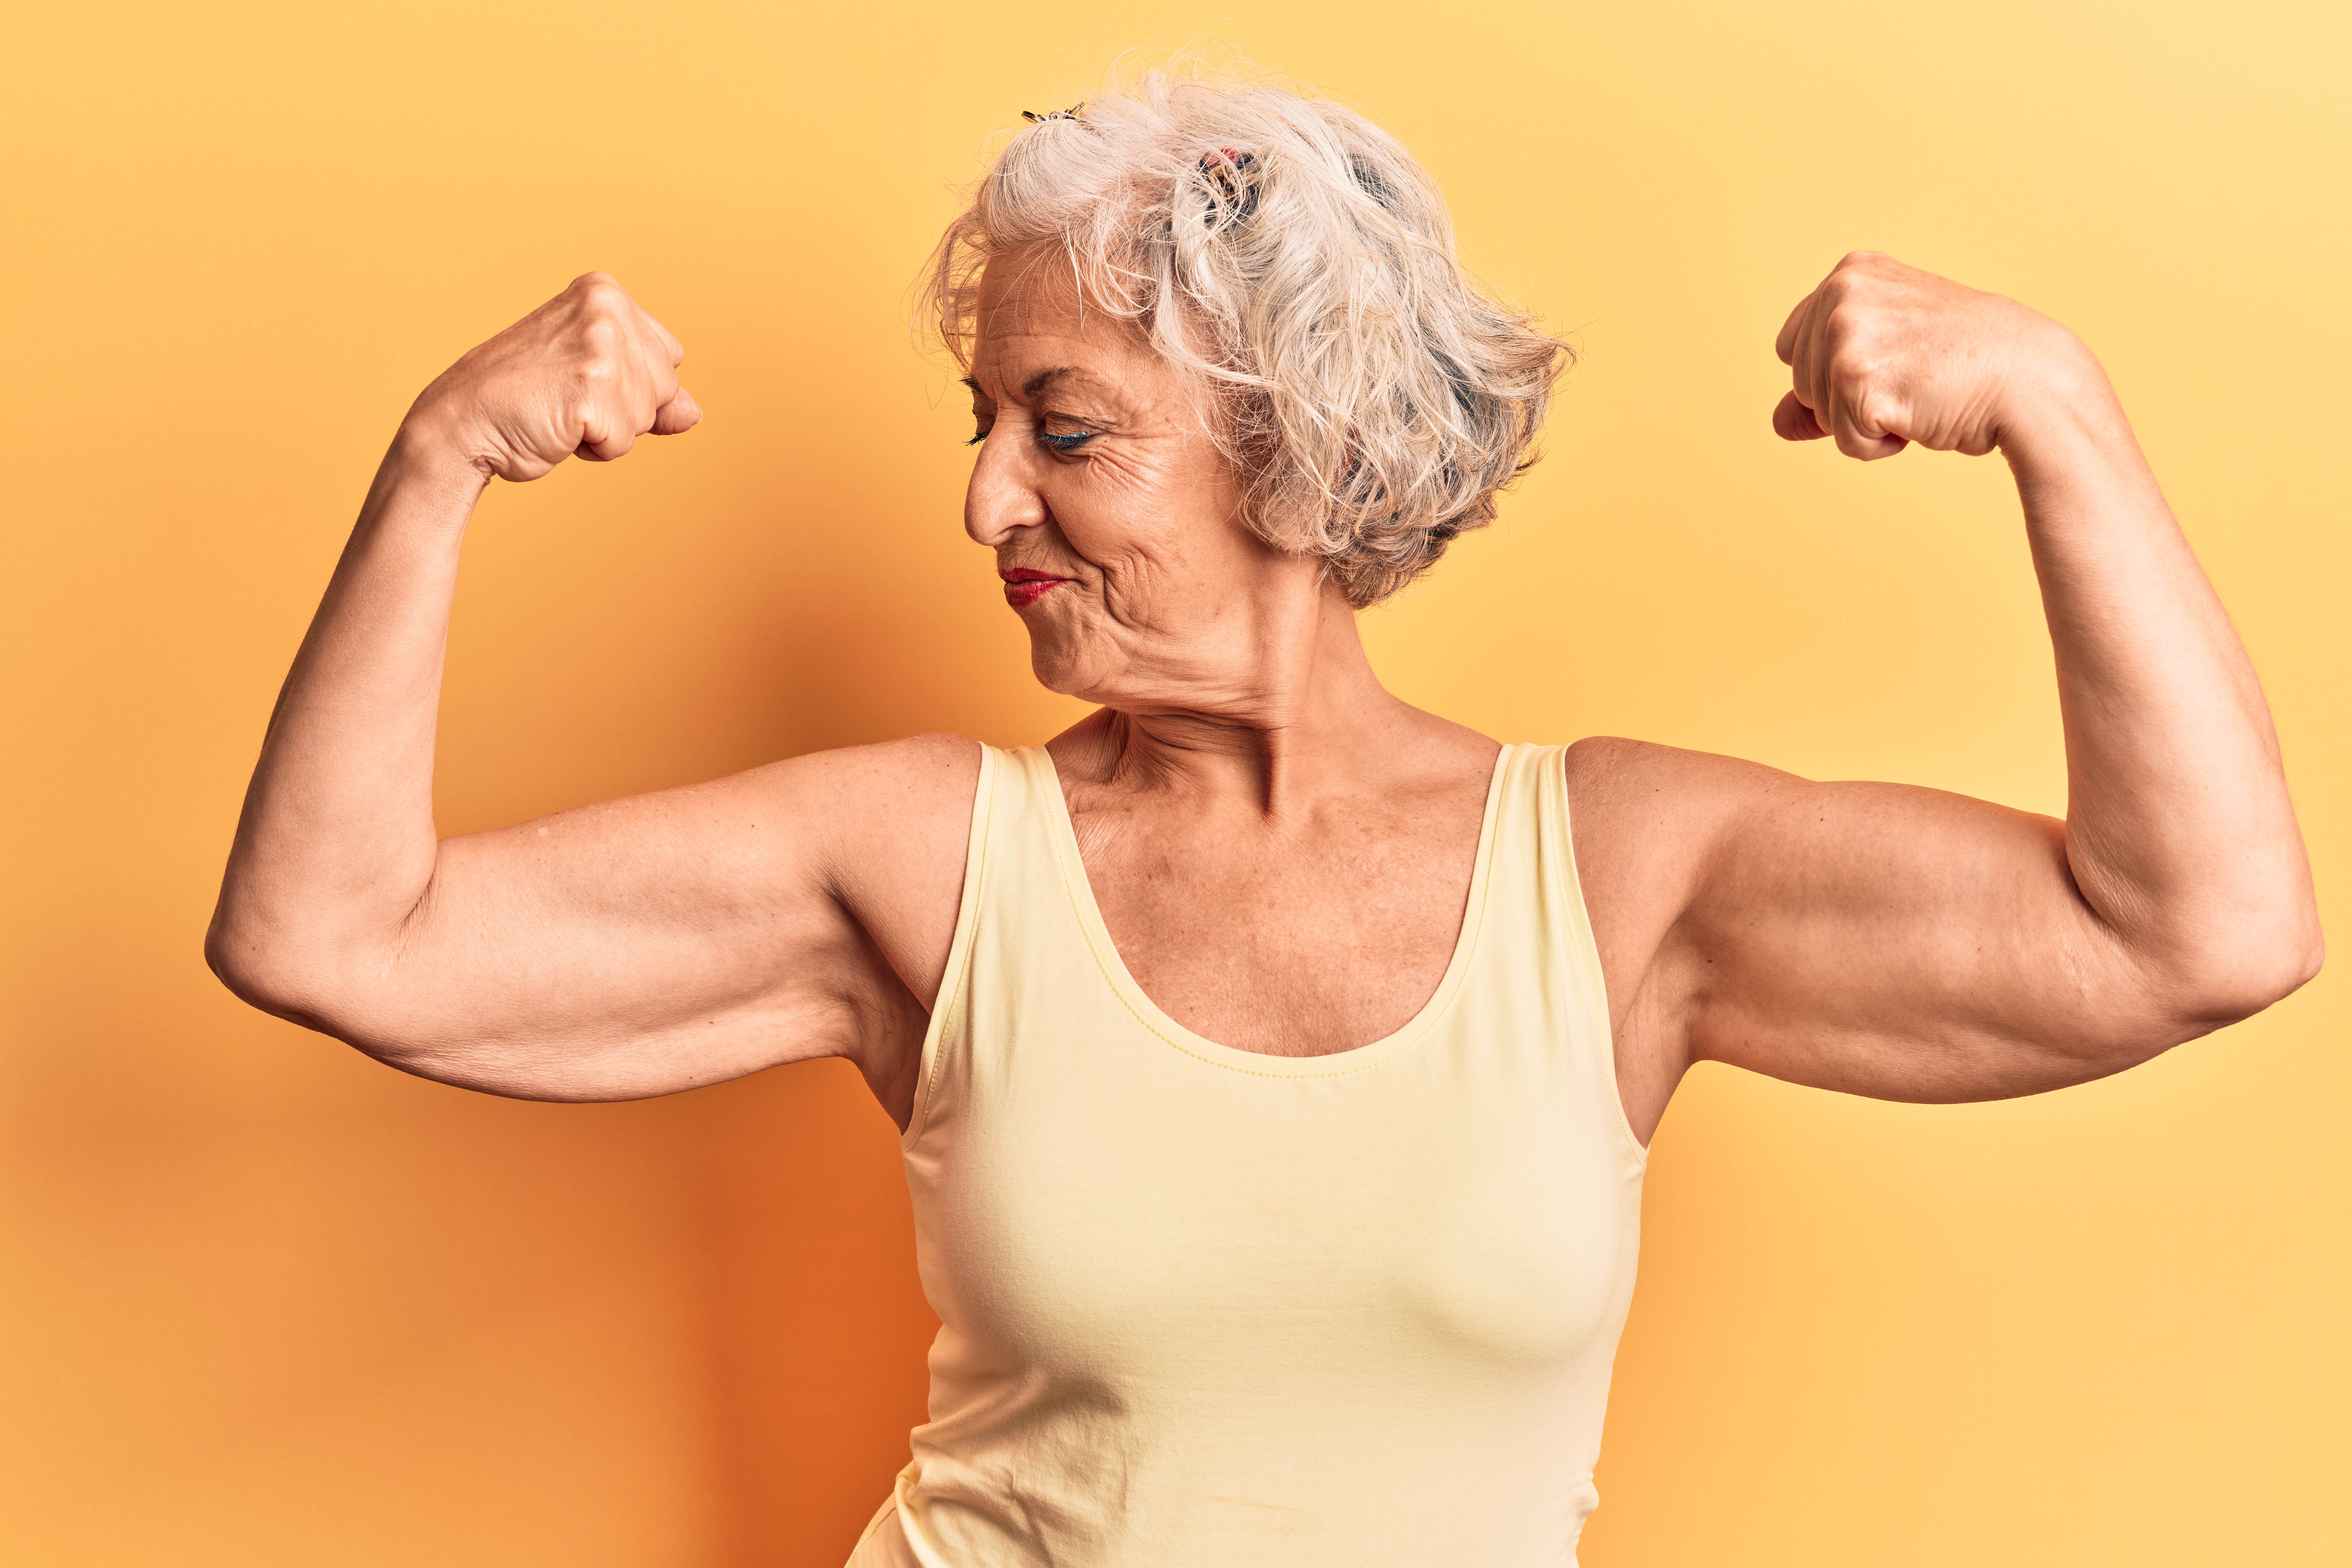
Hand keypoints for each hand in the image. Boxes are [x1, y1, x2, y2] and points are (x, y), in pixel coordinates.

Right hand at [402, 272, 701, 482]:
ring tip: (560, 412)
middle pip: (666, 385)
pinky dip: (595, 449)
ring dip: (610, 430)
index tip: (579, 378)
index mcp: (605, 292)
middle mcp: (607, 308)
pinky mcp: (593, 387)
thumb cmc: (526, 398)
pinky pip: (624, 441)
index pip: (668, 355)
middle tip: (566, 398)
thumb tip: (695, 413)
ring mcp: (601, 344)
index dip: (632, 384)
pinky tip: (557, 428)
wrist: (463, 420)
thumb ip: (649, 390)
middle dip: (625, 408)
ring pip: (648, 416)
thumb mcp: (596, 380)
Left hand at [1772, 251, 2088, 461]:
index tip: (1894, 359)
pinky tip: (1921, 414)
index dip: (1833, 372)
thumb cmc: (1966, 367)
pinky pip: (1844, 442)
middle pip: (1799, 383)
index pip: (1791, 347)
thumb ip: (1822, 383)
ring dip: (1866, 423)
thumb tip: (1778, 423)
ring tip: (1920, 394)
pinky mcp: (1857, 377)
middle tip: (1914, 379)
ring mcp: (1846, 332)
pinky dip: (1878, 445)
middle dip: (1849, 400)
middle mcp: (1842, 292)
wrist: (2030, 381)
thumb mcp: (1888, 358)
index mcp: (1851, 272)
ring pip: (1819, 415)